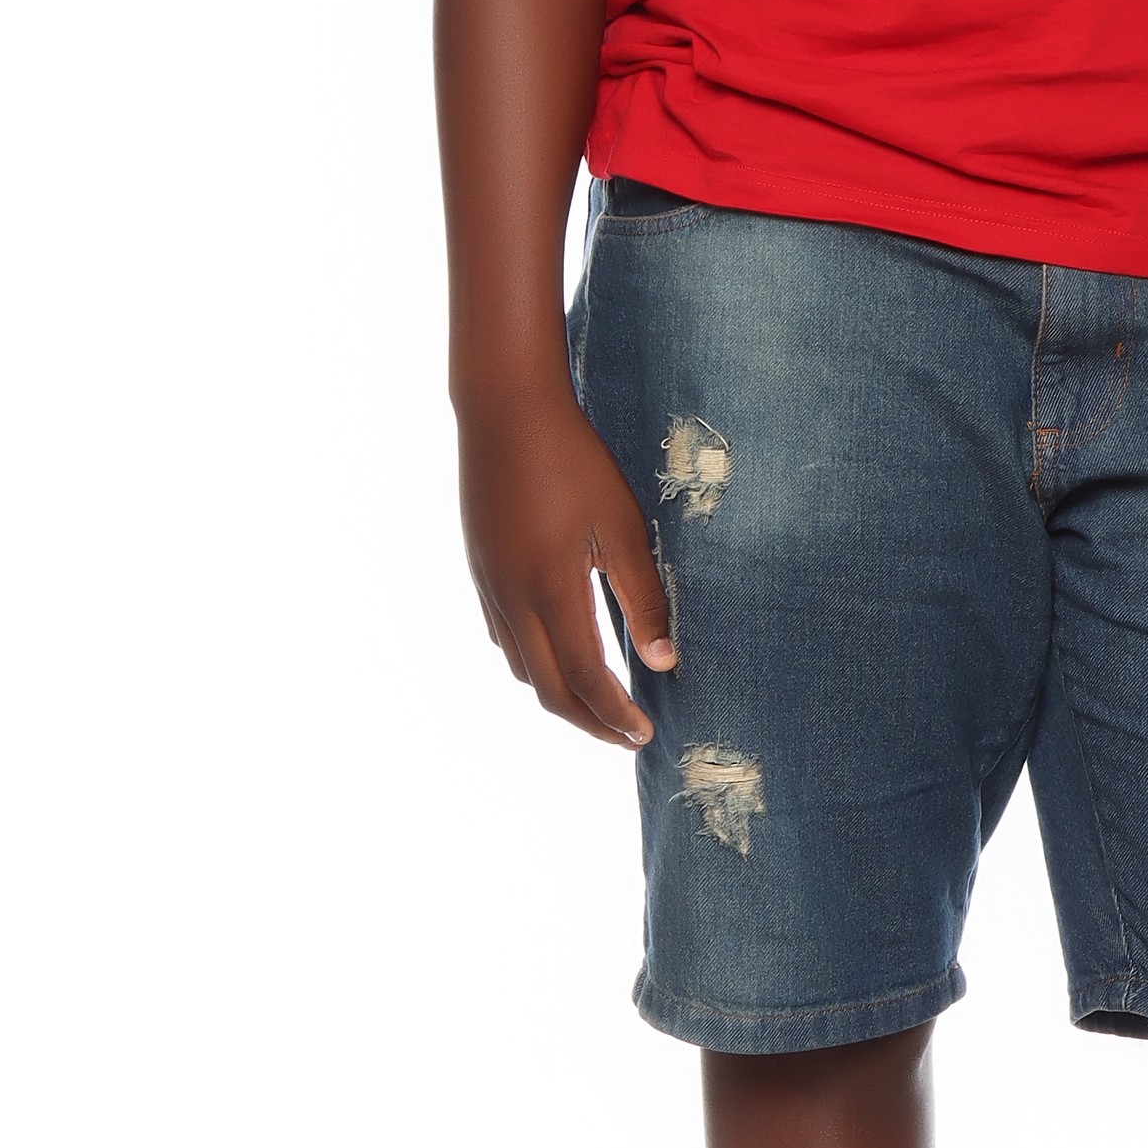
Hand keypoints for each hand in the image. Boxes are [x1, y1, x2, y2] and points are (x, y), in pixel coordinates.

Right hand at [456, 379, 674, 743]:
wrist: (505, 411)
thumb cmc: (574, 462)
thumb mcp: (623, 528)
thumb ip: (644, 597)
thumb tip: (665, 661)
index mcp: (551, 593)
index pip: (586, 680)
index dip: (616, 715)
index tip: (645, 734)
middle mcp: (512, 600)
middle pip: (548, 690)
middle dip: (589, 722)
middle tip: (626, 736)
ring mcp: (490, 587)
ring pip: (522, 668)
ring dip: (560, 694)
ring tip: (599, 701)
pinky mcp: (481, 570)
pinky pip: (504, 638)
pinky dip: (534, 662)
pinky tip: (557, 652)